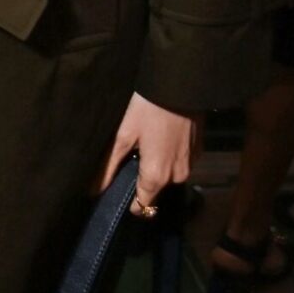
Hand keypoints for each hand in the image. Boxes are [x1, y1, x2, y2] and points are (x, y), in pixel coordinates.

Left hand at [98, 91, 200, 213]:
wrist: (182, 85)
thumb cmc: (148, 109)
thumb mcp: (123, 135)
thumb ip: (108, 167)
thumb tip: (94, 191)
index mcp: (156, 177)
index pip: (142, 207)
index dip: (128, 201)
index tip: (117, 188)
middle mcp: (176, 177)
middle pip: (154, 190)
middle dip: (141, 180)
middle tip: (129, 157)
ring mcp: (191, 164)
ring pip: (168, 176)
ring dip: (157, 167)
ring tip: (145, 144)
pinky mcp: (199, 151)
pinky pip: (180, 162)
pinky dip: (171, 156)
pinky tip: (162, 137)